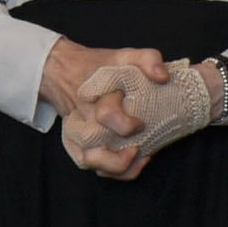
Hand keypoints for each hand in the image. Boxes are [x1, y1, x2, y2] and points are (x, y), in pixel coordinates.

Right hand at [43, 40, 165, 177]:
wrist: (64, 71)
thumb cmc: (100, 65)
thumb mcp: (125, 55)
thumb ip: (148, 59)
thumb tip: (163, 78)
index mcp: (98, 96)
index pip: (107, 115)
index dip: (126, 125)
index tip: (141, 124)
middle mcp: (85, 118)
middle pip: (94, 145)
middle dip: (119, 155)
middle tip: (139, 146)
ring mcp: (77, 134)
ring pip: (88, 161)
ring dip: (113, 168)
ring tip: (135, 159)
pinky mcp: (74, 143)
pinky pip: (85, 164)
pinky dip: (106, 170)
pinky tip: (127, 165)